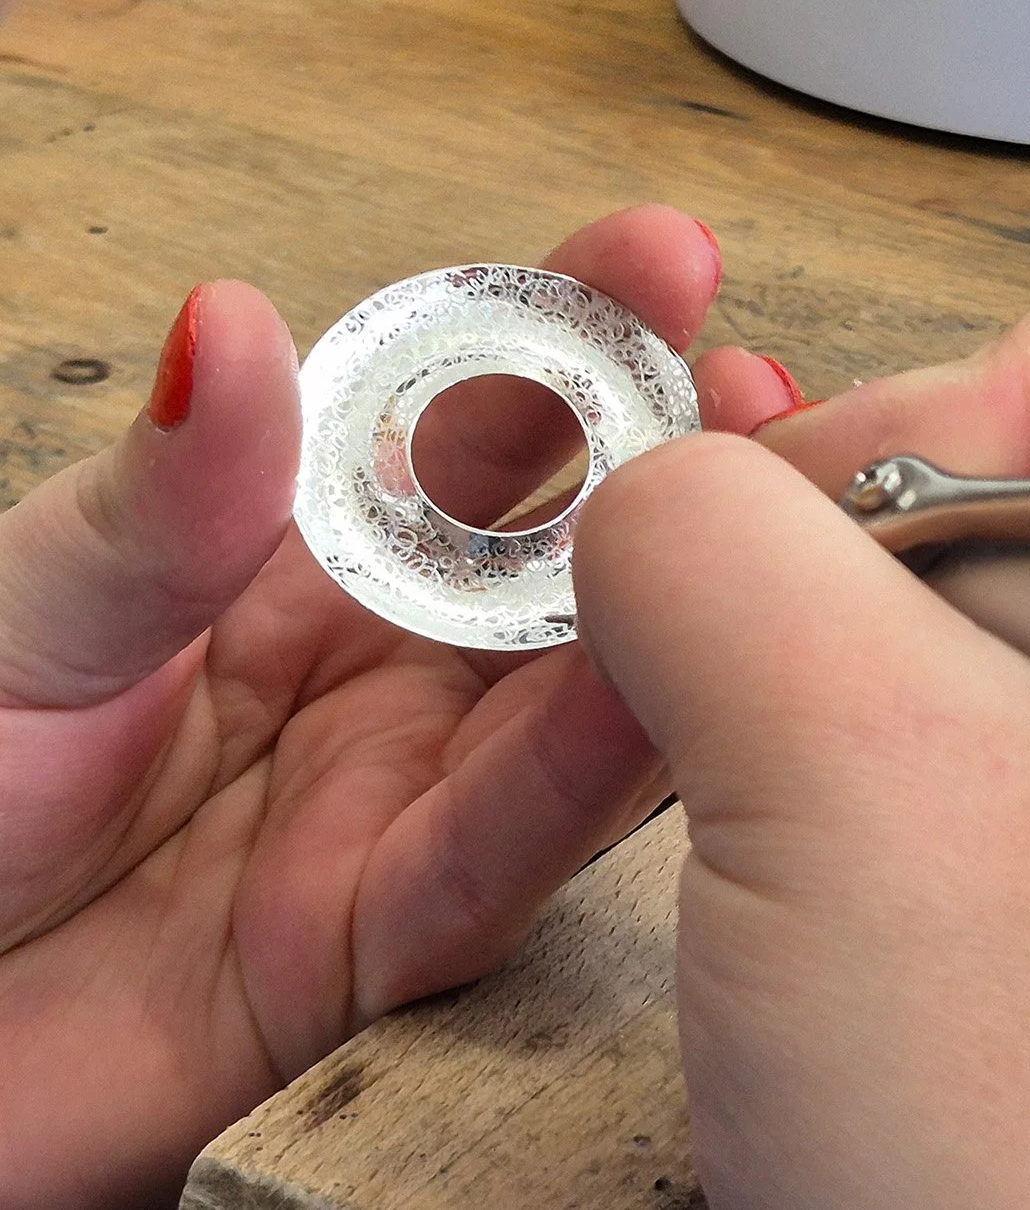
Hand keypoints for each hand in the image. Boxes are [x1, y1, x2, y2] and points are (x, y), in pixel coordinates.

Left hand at [0, 207, 802, 1209]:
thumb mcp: (16, 621)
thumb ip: (156, 508)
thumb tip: (229, 324)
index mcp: (298, 561)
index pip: (470, 428)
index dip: (567, 336)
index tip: (661, 256)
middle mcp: (382, 677)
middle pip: (566, 562)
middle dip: (682, 472)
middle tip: (771, 391)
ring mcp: (395, 808)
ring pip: (573, 712)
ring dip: (676, 623)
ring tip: (773, 525)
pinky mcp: (379, 952)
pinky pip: (500, 859)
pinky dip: (583, 783)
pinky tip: (659, 700)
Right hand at [575, 231, 1029, 1209]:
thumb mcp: (845, 776)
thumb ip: (714, 547)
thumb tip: (666, 502)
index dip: (976, 400)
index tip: (867, 568)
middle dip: (881, 566)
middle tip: (812, 718)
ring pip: (1006, 616)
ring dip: (856, 690)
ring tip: (817, 831)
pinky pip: (998, 749)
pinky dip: (878, 787)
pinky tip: (845, 900)